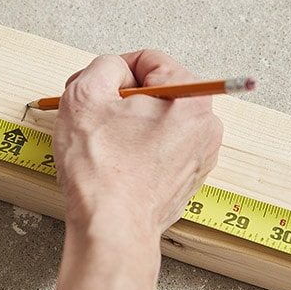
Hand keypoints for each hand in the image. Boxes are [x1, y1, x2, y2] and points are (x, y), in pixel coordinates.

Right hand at [53, 50, 223, 237]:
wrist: (111, 229)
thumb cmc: (102, 170)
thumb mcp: (85, 94)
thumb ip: (104, 66)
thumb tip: (114, 70)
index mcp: (191, 99)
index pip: (150, 60)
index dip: (114, 70)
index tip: (96, 89)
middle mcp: (205, 126)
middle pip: (156, 90)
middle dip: (121, 98)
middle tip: (94, 115)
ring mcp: (200, 155)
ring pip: (157, 119)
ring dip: (128, 123)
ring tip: (103, 142)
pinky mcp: (188, 179)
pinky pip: (160, 146)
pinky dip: (137, 147)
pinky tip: (116, 162)